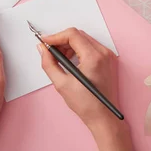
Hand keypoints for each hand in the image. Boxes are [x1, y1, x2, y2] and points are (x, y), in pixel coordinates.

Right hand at [39, 28, 136, 150]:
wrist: (103, 115)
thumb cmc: (86, 104)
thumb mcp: (61, 83)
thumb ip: (49, 63)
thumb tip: (42, 49)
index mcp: (93, 57)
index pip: (72, 34)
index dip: (56, 36)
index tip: (44, 41)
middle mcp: (103, 53)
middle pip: (78, 35)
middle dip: (62, 41)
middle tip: (50, 51)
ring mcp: (107, 55)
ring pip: (84, 39)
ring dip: (70, 45)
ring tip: (60, 59)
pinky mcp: (108, 59)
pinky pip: (91, 47)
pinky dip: (79, 50)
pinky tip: (71, 61)